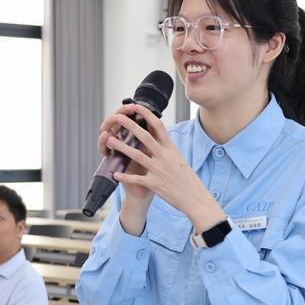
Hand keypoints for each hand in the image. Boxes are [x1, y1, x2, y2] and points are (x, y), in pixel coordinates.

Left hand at [106, 103, 223, 231]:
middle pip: (145, 137)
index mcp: (171, 149)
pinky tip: (115, 173)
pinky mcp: (155, 184)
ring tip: (110, 140)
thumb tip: (158, 133)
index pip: (158, 127)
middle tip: (118, 117)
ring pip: (137, 155)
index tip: (137, 106)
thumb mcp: (178, 158)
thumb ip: (166, 147)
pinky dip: (125, 176)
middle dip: (131, 126)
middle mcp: (165, 157)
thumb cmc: (186, 178)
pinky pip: (137, 179)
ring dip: (122, 147)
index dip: (147, 115)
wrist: (195, 197)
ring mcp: (159, 170)